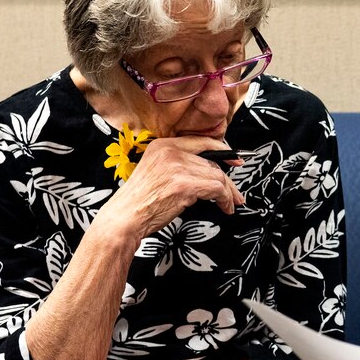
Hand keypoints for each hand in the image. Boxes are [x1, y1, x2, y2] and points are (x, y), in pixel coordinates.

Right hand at [102, 136, 246, 238]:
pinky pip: (216, 188)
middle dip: (227, 180)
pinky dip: (225, 199)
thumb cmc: (140, 201)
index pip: (202, 142)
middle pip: (212, 161)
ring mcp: (177, 167)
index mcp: (163, 145)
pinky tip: (224, 207)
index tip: (236, 160)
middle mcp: (170, 152)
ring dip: (228, 192)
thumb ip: (180, 164)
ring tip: (230, 204)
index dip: (223, 150)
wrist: (123, 218)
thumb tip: (211, 170)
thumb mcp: (157, 171)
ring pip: (217, 175)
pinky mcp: (184, 184)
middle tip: (235, 194)